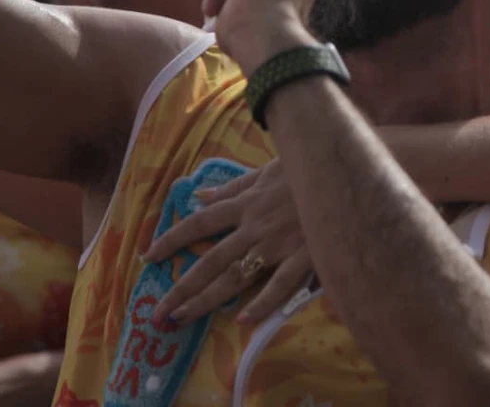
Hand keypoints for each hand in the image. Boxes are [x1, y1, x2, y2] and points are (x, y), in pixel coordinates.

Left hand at [142, 159, 312, 325]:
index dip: (172, 240)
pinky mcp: (303, 256)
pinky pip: (281, 284)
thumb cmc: (304, 169)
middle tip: (157, 312)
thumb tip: (200, 197)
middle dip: (181, 287)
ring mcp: (277, 244)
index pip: (200, 223)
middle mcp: (254, 228)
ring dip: (206, 300)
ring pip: (236, 277)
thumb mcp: (264, 171)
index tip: (148, 257)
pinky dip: (263, 303)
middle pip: (210, 261)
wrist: (341, 171)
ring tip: (183, 318)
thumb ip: (233, 187)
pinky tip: (244, 320)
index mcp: (245, 204)